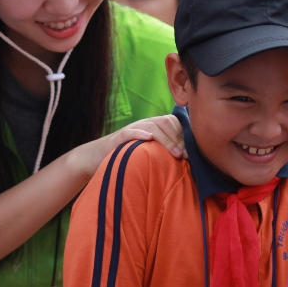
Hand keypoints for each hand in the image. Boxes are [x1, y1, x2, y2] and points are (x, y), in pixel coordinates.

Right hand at [67, 115, 185, 181]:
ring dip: (166, 139)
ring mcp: (131, 129)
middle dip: (178, 138)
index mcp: (153, 128)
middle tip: (185, 156)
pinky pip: (130, 132)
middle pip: (165, 122)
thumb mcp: (148, 155)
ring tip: (176, 154)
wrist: (96, 158)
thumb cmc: (127, 159)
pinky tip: (149, 139)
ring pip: (152, 126)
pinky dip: (140, 134)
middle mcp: (143, 125)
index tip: (191, 153)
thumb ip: (164, 154)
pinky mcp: (118, 137)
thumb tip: (187, 164)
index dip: (184, 136)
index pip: (173, 123)